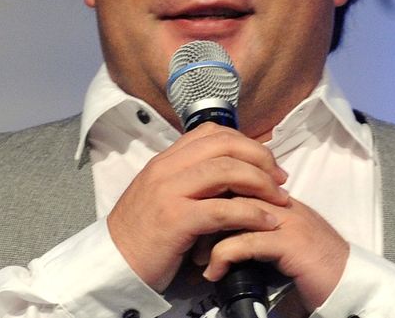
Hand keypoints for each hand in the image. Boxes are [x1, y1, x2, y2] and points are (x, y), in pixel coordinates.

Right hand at [106, 123, 289, 291]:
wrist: (114, 263)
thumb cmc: (145, 232)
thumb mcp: (164, 193)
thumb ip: (191, 177)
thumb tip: (233, 171)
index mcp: (166, 159)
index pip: (211, 132)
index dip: (245, 142)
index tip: (266, 161)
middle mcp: (167, 167)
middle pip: (224, 144)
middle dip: (260, 158)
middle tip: (280, 178)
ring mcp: (169, 191)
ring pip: (226, 170)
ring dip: (261, 183)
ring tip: (280, 199)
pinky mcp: (175, 219)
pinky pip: (222, 209)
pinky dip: (251, 213)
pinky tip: (267, 221)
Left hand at [196, 196, 348, 310]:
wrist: (347, 283)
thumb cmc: (308, 265)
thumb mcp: (275, 239)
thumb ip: (251, 227)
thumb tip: (213, 235)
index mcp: (274, 194)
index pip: (233, 176)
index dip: (207, 194)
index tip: (188, 215)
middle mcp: (278, 199)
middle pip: (229, 188)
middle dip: (201, 210)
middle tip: (184, 233)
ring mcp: (285, 217)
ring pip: (233, 212)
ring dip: (207, 236)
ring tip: (193, 258)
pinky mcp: (289, 241)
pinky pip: (245, 242)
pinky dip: (222, 257)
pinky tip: (212, 273)